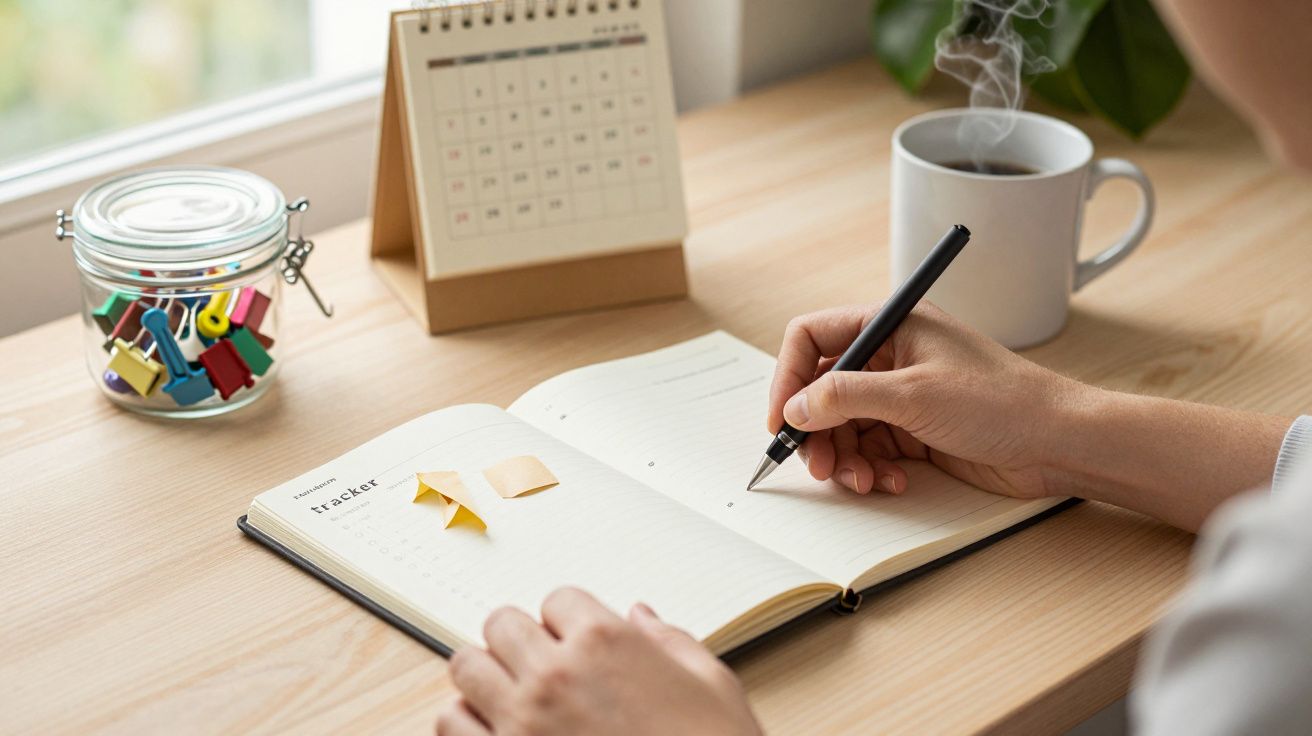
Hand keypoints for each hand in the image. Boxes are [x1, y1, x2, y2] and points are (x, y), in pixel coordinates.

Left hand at [436, 587, 761, 735]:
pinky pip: (451, 723)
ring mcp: (522, 720)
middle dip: (520, 640)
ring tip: (510, 694)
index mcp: (606, 642)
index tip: (576, 642)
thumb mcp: (712, 685)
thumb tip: (642, 617)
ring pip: (466, 666)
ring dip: (486, 675)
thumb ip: (671, 641)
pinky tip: (494, 730)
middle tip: (538, 663)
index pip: (558, 599)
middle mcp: (555, 673)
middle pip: (501, 624)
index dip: (568, 622)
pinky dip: (466, 722)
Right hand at [767, 302, 1087, 498]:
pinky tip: (891, 483)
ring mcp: (901, 395)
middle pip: (822, 388)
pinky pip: (868, 449)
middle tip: (816, 466)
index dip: (789, 376)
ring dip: (842, 457)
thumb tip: (796, 408)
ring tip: (860, 481)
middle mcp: (891, 356)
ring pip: (842, 425)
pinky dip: (869, 469)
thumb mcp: (914, 395)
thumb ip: (846, 396)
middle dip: (815, 430)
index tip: (782, 419)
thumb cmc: (1002, 402)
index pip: (813, 337)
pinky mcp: (913, 430)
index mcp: (891, 325)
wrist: (1059, 442)